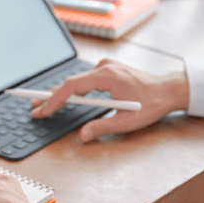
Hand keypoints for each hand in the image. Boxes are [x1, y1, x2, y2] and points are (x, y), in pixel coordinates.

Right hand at [31, 59, 189, 141]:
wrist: (169, 89)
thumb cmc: (152, 104)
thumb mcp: (127, 121)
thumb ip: (103, 127)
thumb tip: (82, 136)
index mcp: (107, 76)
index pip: (72, 86)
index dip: (55, 99)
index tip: (43, 110)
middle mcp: (104, 67)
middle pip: (70, 82)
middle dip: (51, 97)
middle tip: (33, 108)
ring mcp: (106, 66)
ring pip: (76, 80)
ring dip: (60, 93)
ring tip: (42, 104)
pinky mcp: (108, 69)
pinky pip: (84, 79)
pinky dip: (72, 89)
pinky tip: (63, 97)